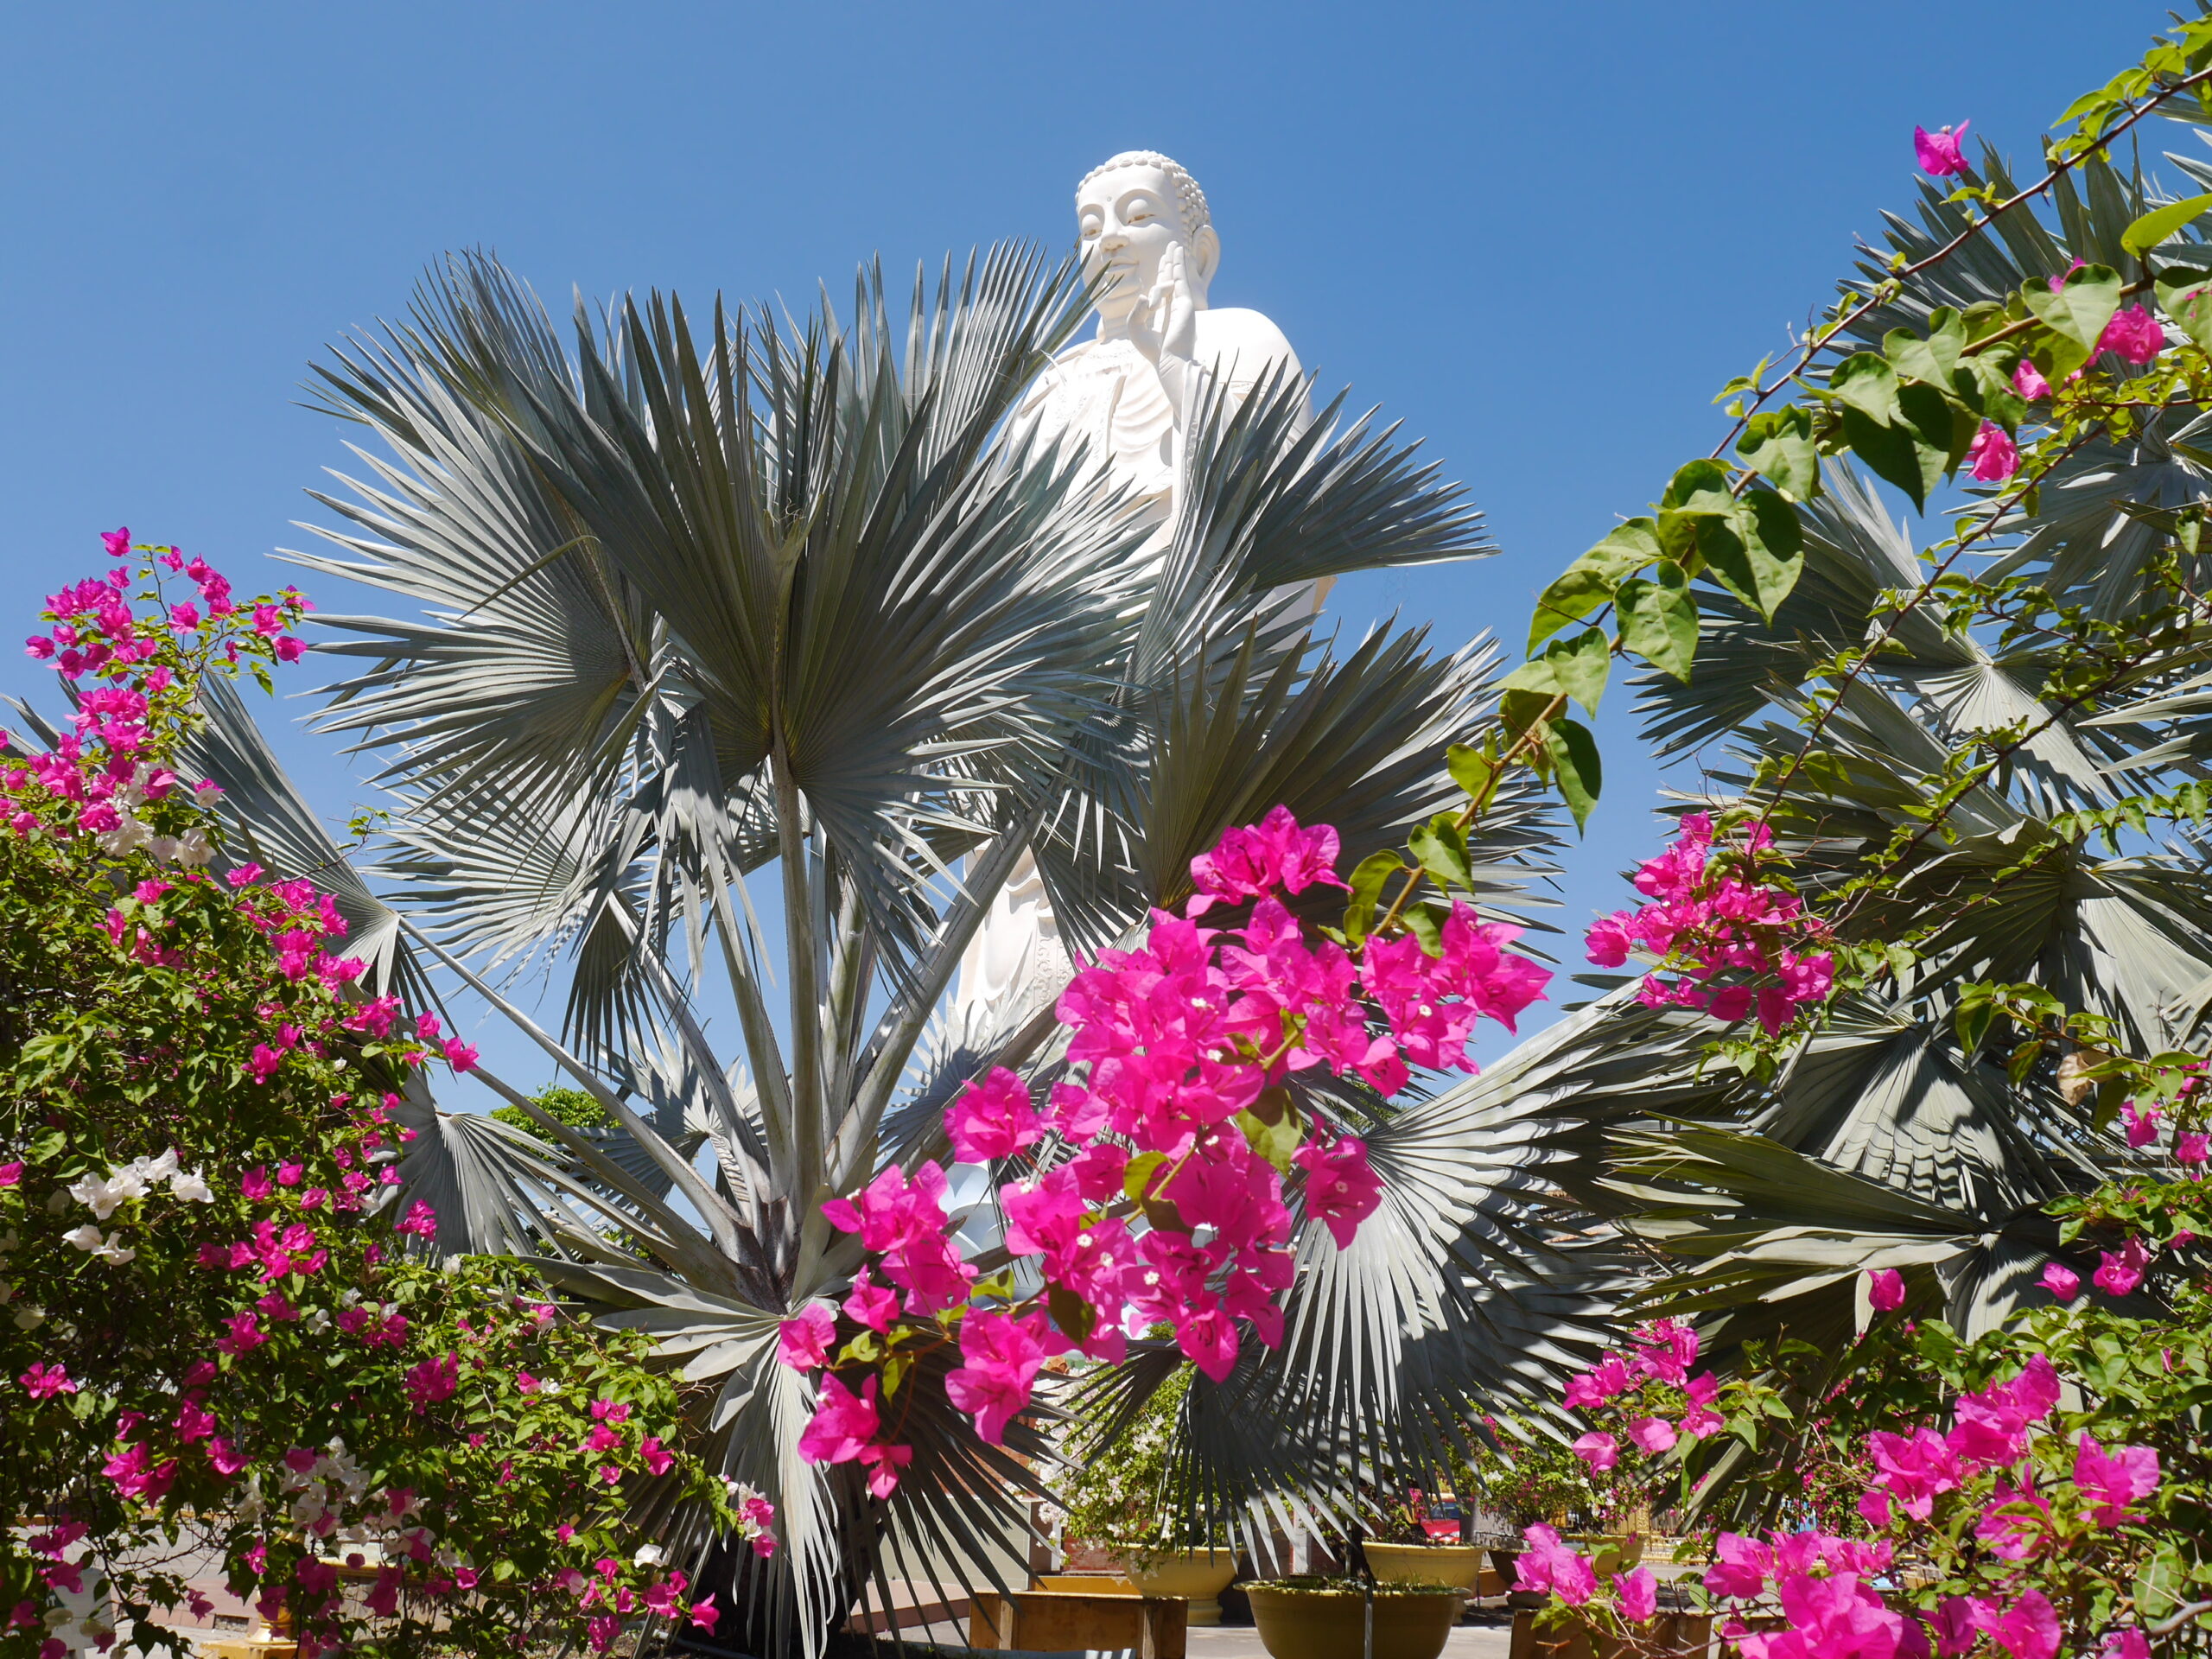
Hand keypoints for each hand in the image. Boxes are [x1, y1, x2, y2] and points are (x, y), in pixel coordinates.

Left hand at [1126, 242, 1196, 367]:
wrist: (1170, 361)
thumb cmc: (1153, 351)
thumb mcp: (1136, 329)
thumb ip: (1136, 311)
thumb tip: (1143, 295)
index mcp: (1163, 313)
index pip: (1161, 289)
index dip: (1161, 275)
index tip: (1162, 262)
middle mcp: (1173, 306)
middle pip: (1170, 279)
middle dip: (1169, 262)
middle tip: (1170, 247)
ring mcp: (1181, 304)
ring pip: (1175, 276)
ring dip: (1175, 259)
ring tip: (1175, 244)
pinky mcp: (1185, 303)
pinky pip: (1180, 279)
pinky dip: (1179, 264)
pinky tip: (1178, 252)